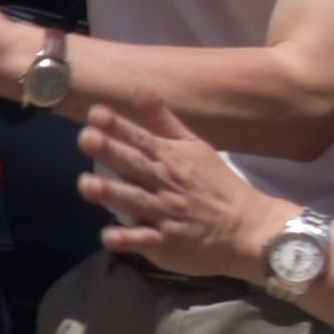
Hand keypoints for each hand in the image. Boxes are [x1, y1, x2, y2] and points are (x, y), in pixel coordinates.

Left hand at [76, 95, 282, 283]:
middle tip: (86, 139)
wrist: (247, 227)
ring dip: (112, 193)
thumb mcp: (194, 147)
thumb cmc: (215, 184)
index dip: (119, 126)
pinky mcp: (167, 243)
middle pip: (135, 166)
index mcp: (171, 159)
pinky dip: (128, 239)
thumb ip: (163, 122)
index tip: (96, 114)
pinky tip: (108, 236)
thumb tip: (141, 90)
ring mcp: (166, 214)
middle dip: (111, 152)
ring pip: (136, 201)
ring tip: (86, 185)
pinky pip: (145, 240)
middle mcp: (165, 184)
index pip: (142, 139)